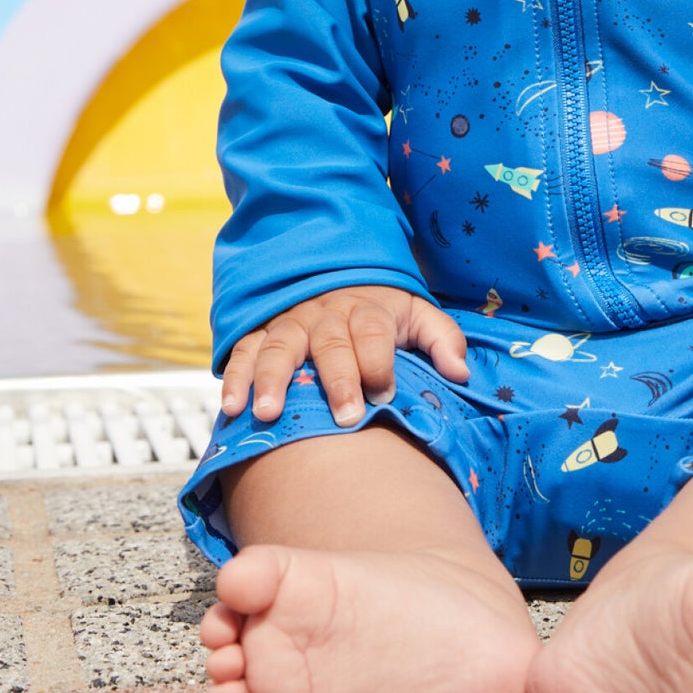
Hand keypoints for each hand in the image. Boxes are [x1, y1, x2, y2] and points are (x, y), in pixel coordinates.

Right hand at [219, 285, 468, 428]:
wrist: (338, 274)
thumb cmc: (382, 311)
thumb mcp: (418, 315)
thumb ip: (442, 339)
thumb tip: (461, 373)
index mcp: (368, 309)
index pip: (374, 332)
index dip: (379, 361)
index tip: (385, 393)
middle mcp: (327, 313)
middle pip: (331, 342)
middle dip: (337, 379)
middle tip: (343, 417)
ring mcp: (292, 321)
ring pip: (281, 345)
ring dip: (273, 378)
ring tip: (267, 413)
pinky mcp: (263, 331)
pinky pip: (245, 349)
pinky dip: (235, 375)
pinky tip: (231, 406)